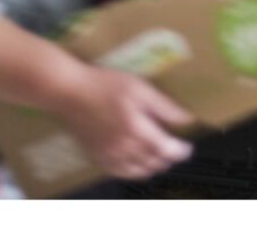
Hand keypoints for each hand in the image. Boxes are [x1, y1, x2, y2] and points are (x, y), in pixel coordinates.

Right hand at [46, 64, 195, 179]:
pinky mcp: (97, 155)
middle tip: (175, 151)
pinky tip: (136, 165)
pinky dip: (133, 172)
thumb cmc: (103, 84)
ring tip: (159, 159)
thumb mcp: (139, 87)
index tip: (188, 147)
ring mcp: (109, 154)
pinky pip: (119, 172)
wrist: (68, 92)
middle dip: (168, 159)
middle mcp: (124, 147)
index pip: (166, 150)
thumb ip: (164, 106)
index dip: (181, 152)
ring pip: (137, 172)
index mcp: (136, 130)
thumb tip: (186, 119)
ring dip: (152, 168)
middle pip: (154, 163)